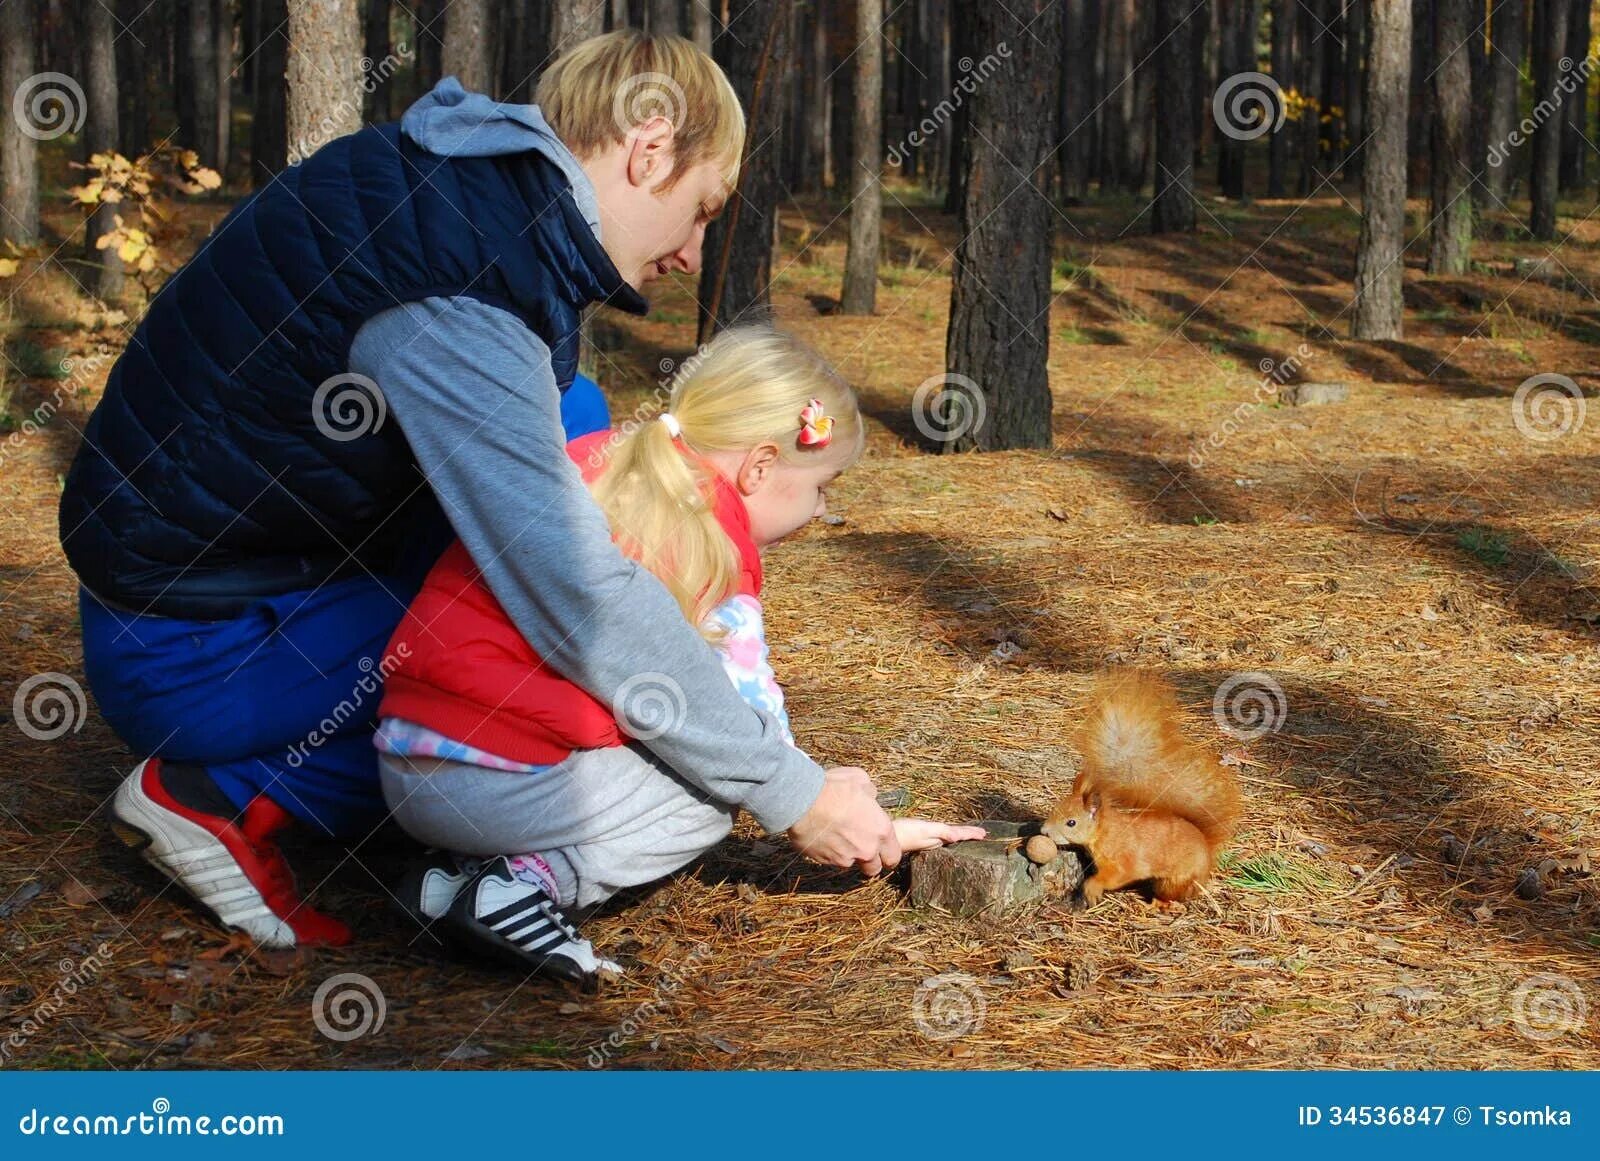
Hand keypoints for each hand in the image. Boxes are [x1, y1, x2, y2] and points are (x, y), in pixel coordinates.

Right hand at [787, 766, 901, 875]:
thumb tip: (869, 796)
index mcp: (881, 830)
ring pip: (850, 864)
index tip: (881, 850)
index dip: (887, 853)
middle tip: (860, 848)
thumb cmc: (832, 788)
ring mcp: (846, 858)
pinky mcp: (826, 861)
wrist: (801, 801)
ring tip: (836, 837)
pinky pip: (831, 861)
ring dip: (847, 855)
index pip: (893, 856)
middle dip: (869, 861)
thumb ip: (870, 793)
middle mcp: (867, 849)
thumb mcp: (859, 780)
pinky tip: (822, 837)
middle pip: (874, 868)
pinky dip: (829, 852)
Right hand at [891, 818, 987, 851]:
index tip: (983, 834)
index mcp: (940, 838)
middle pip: (956, 838)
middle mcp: (937, 841)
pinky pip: (940, 837)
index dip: (971, 834)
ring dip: (960, 836)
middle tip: (982, 835)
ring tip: (969, 836)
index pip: (959, 835)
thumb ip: (942, 832)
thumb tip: (958, 836)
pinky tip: (946, 836)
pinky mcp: (922, 839)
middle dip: (969, 836)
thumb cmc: (905, 833)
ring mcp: (930, 841)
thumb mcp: (924, 831)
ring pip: (949, 838)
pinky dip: (948, 835)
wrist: (888, 838)